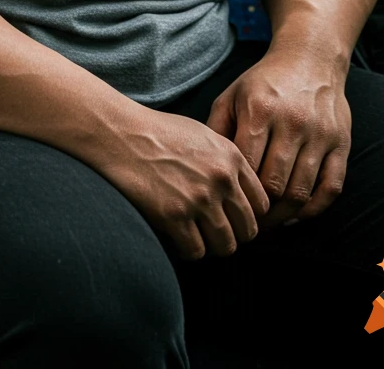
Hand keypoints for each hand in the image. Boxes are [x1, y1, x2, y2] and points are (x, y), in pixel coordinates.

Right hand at [98, 108, 269, 261]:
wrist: (121, 133)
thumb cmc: (159, 132)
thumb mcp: (203, 134)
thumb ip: (227, 161)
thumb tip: (242, 192)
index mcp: (231, 157)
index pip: (261, 204)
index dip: (248, 215)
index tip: (234, 218)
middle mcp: (221, 180)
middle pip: (247, 230)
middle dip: (233, 234)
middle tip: (214, 231)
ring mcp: (199, 200)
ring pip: (224, 246)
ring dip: (210, 245)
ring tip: (195, 234)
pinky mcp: (174, 217)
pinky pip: (195, 251)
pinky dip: (186, 248)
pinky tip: (175, 236)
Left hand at [205, 45, 350, 228]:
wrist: (309, 58)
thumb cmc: (264, 83)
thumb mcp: (232, 96)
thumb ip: (216, 131)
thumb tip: (206, 171)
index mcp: (260, 109)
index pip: (247, 166)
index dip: (237, 192)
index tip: (228, 205)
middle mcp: (293, 122)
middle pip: (274, 184)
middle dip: (259, 210)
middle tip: (247, 222)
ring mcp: (321, 134)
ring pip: (301, 191)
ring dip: (283, 216)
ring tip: (268, 223)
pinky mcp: (342, 143)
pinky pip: (331, 189)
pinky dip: (313, 209)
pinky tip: (296, 213)